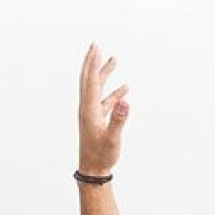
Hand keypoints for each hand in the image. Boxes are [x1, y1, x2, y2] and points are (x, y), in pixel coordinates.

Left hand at [78, 43, 129, 174]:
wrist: (93, 169)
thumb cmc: (102, 155)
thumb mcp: (112, 138)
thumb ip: (119, 119)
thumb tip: (125, 101)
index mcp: (89, 110)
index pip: (90, 81)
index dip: (93, 63)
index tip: (95, 48)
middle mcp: (88, 108)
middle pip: (89, 80)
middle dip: (93, 62)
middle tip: (96, 45)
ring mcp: (92, 114)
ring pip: (98, 88)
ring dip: (105, 74)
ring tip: (114, 60)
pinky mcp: (98, 120)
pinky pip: (105, 101)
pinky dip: (113, 92)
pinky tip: (124, 89)